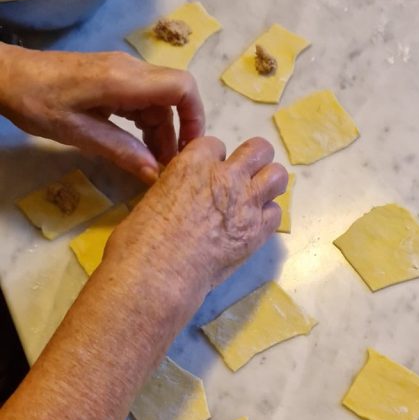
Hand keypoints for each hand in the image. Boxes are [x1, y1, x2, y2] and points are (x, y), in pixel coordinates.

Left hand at [0, 45, 203, 182]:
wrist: (8, 76)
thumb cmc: (37, 102)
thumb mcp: (78, 134)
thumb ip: (121, 152)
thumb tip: (156, 174)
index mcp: (124, 80)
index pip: (182, 88)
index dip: (195, 117)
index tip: (190, 149)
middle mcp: (129, 70)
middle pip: (173, 96)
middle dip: (178, 131)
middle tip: (169, 167)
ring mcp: (121, 72)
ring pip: (158, 100)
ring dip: (160, 131)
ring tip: (152, 164)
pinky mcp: (112, 78)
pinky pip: (141, 100)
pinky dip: (145, 124)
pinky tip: (136, 147)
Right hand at [107, 135, 287, 294]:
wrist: (158, 274)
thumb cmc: (140, 240)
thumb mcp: (154, 197)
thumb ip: (177, 188)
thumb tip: (182, 197)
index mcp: (194, 163)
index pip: (216, 145)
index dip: (213, 160)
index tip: (208, 176)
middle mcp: (226, 177)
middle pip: (259, 150)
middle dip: (253, 160)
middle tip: (242, 179)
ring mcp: (246, 203)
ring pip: (277, 176)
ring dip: (268, 183)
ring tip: (255, 199)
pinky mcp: (257, 232)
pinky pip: (276, 213)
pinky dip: (266, 217)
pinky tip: (252, 226)